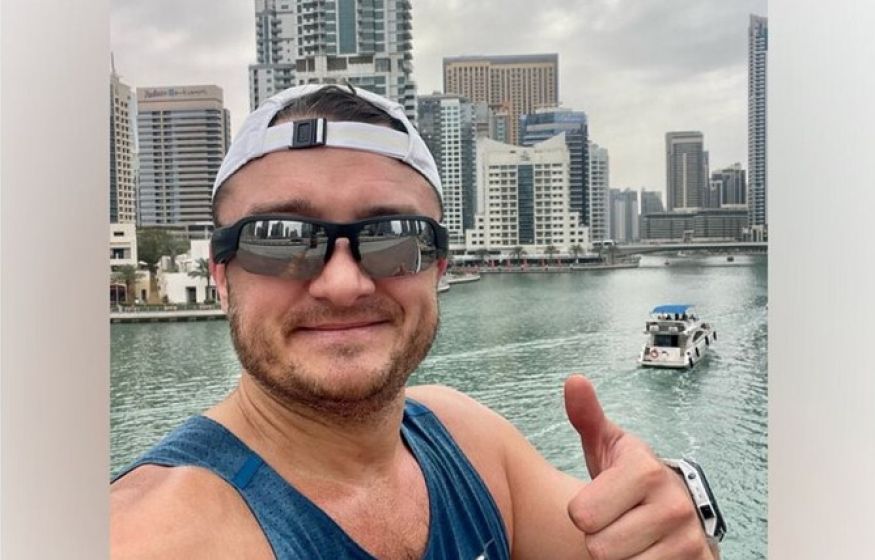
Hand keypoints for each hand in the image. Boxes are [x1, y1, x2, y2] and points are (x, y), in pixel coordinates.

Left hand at [564, 374, 715, 559]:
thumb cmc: (630, 477)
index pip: (581, 516)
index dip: (581, 512)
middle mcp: (672, 505)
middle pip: (598, 548)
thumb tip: (574, 381)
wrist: (676, 506)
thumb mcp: (608, 445)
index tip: (599, 500)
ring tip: (629, 535)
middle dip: (599, 538)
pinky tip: (644, 551)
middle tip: (615, 521)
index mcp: (645, 471)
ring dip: (619, 557)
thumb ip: (587, 416)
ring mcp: (688, 540)